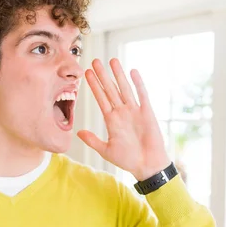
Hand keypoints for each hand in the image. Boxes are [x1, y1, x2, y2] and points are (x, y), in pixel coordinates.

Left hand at [77, 58, 170, 180]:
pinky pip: (142, 95)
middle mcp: (122, 113)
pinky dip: (138, 84)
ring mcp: (134, 111)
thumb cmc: (128, 160)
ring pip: (124, 89)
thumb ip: (93, 140)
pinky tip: (133, 72)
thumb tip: (78, 133)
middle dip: (103, 75)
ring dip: (118, 75)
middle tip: (95, 61)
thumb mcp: (106, 150)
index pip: (100, 98)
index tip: (87, 74)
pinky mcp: (147, 113)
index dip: (94, 86)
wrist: (147, 165)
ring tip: (112, 60)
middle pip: (110, 90)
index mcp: (111, 120)